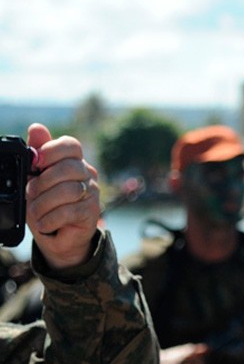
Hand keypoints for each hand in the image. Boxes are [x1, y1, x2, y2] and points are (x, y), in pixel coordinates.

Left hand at [25, 123, 99, 269]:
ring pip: (69, 191)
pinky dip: (51, 219)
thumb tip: (37, 127)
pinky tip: (44, 223)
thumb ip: (37, 153)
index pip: (71, 145)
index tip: (36, 162)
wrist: (57, 236)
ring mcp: (92, 193)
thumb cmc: (46, 204)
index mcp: (73, 161)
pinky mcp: (92, 213)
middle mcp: (87, 174)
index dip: (52, 150)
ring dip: (44, 204)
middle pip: (69, 168)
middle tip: (31, 193)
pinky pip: (70, 211)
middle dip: (43, 182)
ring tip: (36, 212)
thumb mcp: (35, 178)